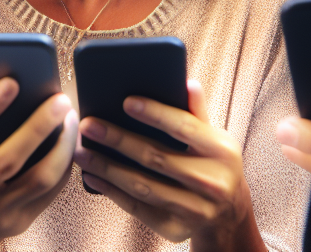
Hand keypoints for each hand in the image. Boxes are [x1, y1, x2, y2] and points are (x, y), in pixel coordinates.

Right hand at [0, 79, 76, 249]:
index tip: (10, 83)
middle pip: (7, 160)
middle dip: (36, 127)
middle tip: (58, 100)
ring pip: (38, 179)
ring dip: (60, 146)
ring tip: (69, 118)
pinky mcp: (21, 221)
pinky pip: (50, 191)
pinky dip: (64, 163)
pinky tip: (70, 140)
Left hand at [75, 81, 264, 251]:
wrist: (229, 212)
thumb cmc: (213, 163)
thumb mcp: (214, 137)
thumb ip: (196, 111)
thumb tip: (186, 82)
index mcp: (222, 151)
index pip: (184, 127)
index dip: (155, 114)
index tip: (126, 101)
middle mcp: (212, 182)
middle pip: (156, 157)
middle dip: (117, 140)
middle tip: (88, 125)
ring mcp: (195, 209)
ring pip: (142, 185)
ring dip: (106, 167)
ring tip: (81, 150)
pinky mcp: (176, 228)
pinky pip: (137, 208)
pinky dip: (111, 191)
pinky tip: (92, 176)